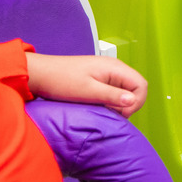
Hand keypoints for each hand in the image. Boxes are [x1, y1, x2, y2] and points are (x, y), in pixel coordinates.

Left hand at [25, 53, 147, 117]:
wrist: (39, 74)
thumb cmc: (61, 81)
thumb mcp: (87, 91)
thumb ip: (112, 95)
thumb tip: (133, 101)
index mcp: (115, 68)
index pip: (141, 85)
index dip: (136, 102)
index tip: (119, 113)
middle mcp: (115, 68)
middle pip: (136, 88)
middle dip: (129, 104)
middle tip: (110, 114)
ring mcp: (108, 72)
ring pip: (126, 90)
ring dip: (119, 103)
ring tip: (103, 110)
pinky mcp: (100, 78)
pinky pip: (115, 90)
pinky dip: (111, 100)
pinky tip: (98, 105)